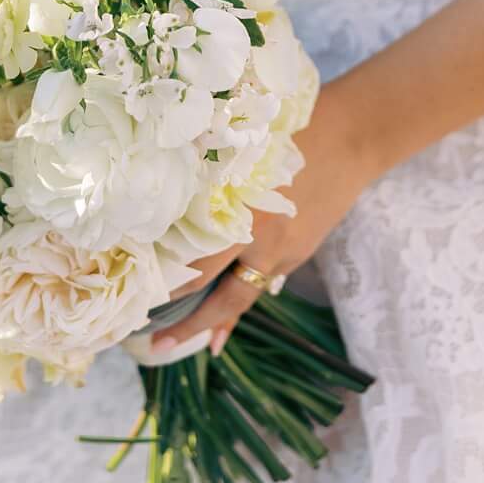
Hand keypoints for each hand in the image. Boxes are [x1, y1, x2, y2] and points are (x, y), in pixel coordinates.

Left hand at [150, 83, 384, 357]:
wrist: (348, 142)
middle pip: (217, 293)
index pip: (194, 261)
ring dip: (216, 322)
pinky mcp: (298, 253)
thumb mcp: (236, 161)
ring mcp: (282, 250)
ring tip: (191, 346)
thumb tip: (169, 223)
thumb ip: (210, 192)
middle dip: (187, 324)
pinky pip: (262, 281)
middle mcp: (257, 236)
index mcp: (234, 209)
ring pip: (242, 296)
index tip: (135, 301)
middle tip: (155, 345)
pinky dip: (241, 299)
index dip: (165, 285)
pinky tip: (223, 323)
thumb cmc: (279, 136)